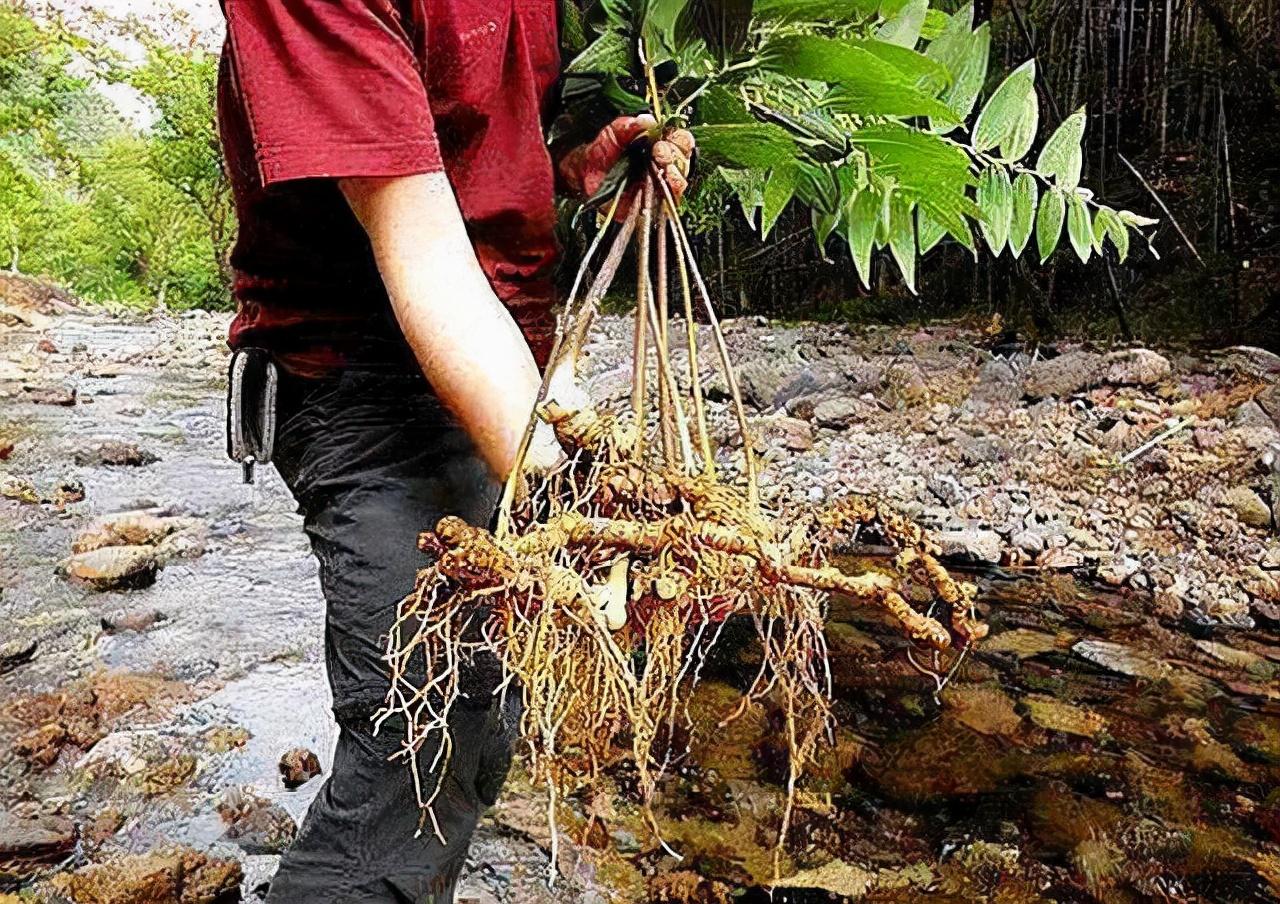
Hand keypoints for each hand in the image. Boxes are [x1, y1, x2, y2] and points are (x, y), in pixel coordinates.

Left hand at [558, 114, 694, 213]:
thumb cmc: (602, 153)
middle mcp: (664, 165)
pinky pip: (670, 203)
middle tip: (658, 152)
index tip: (664, 139)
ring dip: (675, 174)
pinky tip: (664, 186)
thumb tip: (648, 120)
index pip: (682, 141)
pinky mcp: (653, 205)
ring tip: (662, 169)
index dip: (679, 139)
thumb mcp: (613, 132)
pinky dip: (669, 194)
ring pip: (680, 182)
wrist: (584, 175)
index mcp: (660, 145)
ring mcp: (659, 186)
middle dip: (674, 155)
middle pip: (683, 161)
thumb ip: (629, 125)